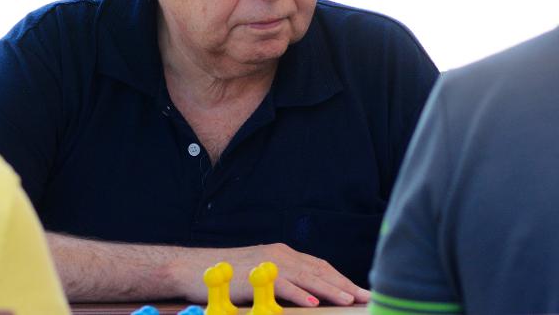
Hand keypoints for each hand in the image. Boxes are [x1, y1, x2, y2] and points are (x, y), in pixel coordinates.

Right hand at [176, 243, 369, 306]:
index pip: (320, 265)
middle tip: (365, 296)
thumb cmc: (226, 276)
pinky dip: (301, 295)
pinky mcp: (257, 275)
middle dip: (344, 284)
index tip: (358, 290)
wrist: (193, 268)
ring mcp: (269, 263)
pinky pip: (284, 285)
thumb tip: (307, 297)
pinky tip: (316, 305)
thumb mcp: (260, 275)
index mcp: (283, 253)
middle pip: (320, 270)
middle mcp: (281, 254)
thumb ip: (283, 281)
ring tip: (349, 300)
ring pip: (307, 277)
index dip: (340, 278)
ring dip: (331, 290)